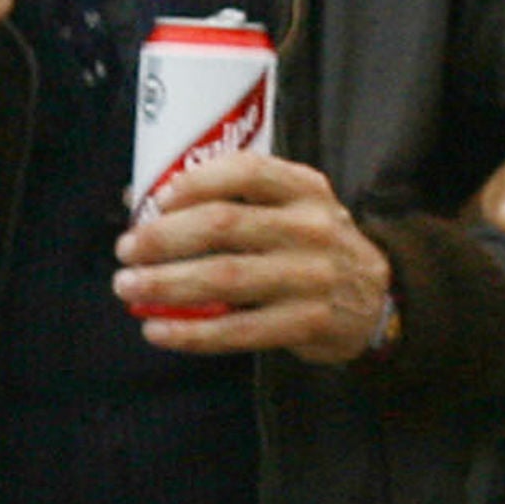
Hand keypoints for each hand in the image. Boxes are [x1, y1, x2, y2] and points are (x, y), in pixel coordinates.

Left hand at [113, 151, 391, 365]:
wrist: (379, 297)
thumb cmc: (313, 245)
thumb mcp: (296, 207)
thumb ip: (239, 200)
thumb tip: (143, 201)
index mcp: (305, 188)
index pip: (247, 171)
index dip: (197, 182)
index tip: (157, 199)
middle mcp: (310, 227)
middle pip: (225, 225)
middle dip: (164, 238)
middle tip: (126, 251)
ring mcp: (310, 277)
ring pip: (224, 278)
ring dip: (167, 285)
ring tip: (129, 288)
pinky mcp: (306, 323)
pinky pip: (237, 331)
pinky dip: (191, 332)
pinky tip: (157, 331)